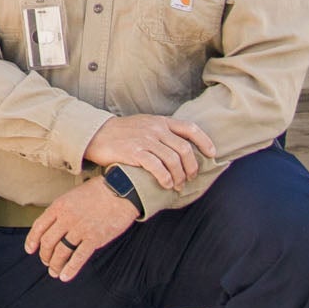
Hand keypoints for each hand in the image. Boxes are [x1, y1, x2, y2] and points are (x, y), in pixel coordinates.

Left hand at [24, 177, 138, 281]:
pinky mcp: (94, 239)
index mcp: (59, 206)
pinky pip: (79, 258)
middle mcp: (66, 219)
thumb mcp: (73, 195)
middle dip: (44, 255)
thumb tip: (54, 224)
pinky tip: (65, 276)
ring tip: (54, 272)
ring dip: (55, 265)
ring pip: (61, 252)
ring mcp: (80, 229)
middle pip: (48, 242)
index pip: (39, 227)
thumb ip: (62, 209)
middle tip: (46, 261)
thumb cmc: (98, 191)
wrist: (121, 191)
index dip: (32, 240)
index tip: (30, 250)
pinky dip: (70, 269)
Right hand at [82, 113, 215, 192]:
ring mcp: (145, 139)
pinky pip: (156, 167)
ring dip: (179, 176)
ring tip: (177, 186)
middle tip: (190, 178)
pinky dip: (165, 178)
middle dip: (191, 167)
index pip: (190, 128)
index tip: (212, 154)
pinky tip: (166, 184)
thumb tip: (180, 149)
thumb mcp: (144, 125)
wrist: (96, 134)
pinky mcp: (133, 151)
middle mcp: (155, 128)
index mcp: (160, 121)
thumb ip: (161, 132)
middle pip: (184, 149)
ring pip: (173, 160)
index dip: (204, 142)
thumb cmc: (121, 133)